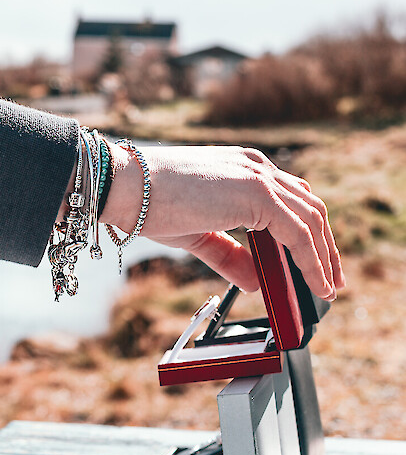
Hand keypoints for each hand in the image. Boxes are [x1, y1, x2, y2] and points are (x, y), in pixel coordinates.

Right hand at [102, 144, 343, 300]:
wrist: (124, 185)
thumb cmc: (148, 204)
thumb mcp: (197, 235)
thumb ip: (230, 256)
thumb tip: (256, 283)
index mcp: (242, 169)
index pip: (290, 198)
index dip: (307, 231)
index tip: (313, 259)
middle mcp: (256, 167)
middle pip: (310, 207)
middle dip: (324, 246)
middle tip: (331, 279)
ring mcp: (259, 177)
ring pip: (312, 219)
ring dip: (325, 256)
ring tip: (327, 287)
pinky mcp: (257, 194)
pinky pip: (298, 233)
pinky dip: (312, 260)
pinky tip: (315, 282)